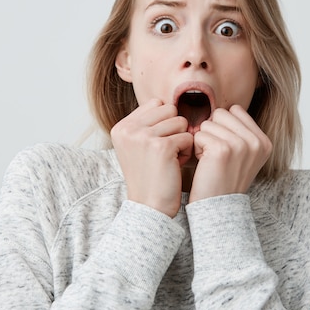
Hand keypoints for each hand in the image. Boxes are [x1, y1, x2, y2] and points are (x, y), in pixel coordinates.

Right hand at [111, 99, 192, 216]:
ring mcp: (143, 136)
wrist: (149, 207)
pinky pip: (187, 137)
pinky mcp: (161, 146)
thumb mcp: (137, 146)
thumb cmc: (150, 177)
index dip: (164, 122)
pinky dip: (186, 152)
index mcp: (121, 127)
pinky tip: (175, 165)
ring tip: (170, 158)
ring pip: (180, 122)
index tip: (157, 144)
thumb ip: (147, 123)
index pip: (155, 103)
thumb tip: (169, 103)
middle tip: (166, 151)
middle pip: (169, 109)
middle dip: (174, 129)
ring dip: (181, 140)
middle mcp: (129, 129)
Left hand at [189, 105, 271, 201]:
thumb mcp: (242, 155)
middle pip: (221, 113)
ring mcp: (241, 145)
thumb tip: (225, 108)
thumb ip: (239, 131)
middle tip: (215, 155)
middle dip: (212, 131)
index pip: (235, 110)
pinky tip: (204, 164)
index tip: (225, 149)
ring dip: (203, 140)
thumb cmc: (223, 179)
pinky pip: (199, 135)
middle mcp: (256, 142)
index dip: (223, 127)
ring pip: (208, 123)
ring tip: (210, 161)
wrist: (217, 207)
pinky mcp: (222, 149)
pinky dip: (196, 148)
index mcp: (264, 141)